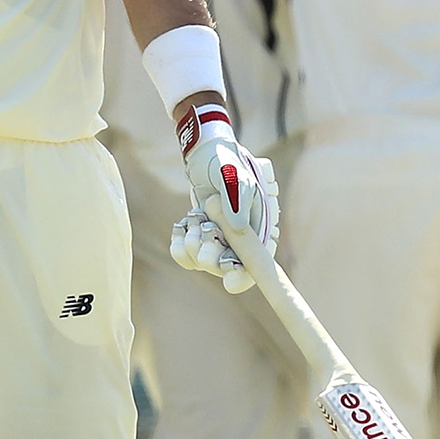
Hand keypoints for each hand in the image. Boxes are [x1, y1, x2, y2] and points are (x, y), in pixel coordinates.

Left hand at [170, 104, 278, 292]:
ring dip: (193, 243)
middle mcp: (241, 242)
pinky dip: (180, 244)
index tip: (230, 283)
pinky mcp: (200, 238)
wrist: (206, 155)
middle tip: (203, 233)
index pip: (258, 265)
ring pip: (203, 262)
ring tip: (194, 217)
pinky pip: (186, 255)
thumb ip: (237, 200)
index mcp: (260, 231)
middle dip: (211, 256)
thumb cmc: (227, 164)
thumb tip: (238, 228)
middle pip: (226, 268)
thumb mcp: (234, 176)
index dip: (245, 277)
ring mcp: (219, 242)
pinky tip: (181, 226)